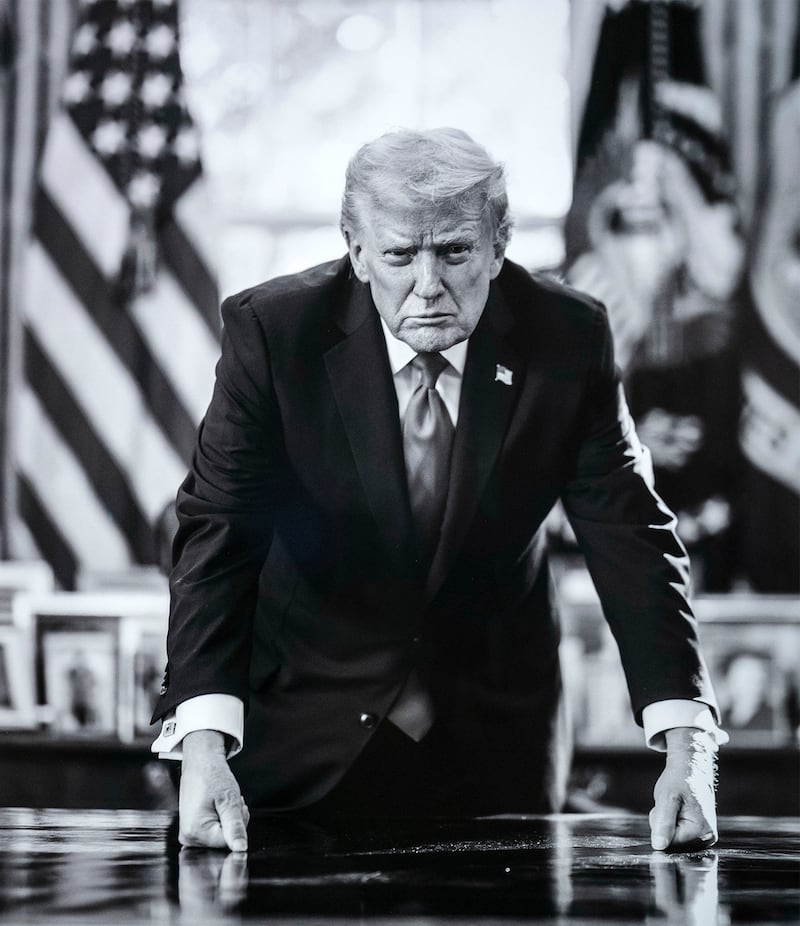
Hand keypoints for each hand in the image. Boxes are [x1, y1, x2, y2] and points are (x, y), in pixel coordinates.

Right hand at [179, 729, 249, 851]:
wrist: (201, 762)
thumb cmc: (213, 777)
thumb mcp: (229, 800)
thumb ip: (235, 826)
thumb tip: (241, 849)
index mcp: (195, 833)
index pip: (229, 843)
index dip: (237, 824)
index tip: (233, 807)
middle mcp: (188, 838)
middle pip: (224, 841)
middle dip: (233, 823)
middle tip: (228, 803)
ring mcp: (189, 836)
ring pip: (222, 836)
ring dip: (229, 820)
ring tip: (222, 803)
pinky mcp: (192, 831)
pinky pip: (215, 832)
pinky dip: (222, 820)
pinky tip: (218, 807)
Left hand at [649, 728, 717, 850]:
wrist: (690, 769)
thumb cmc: (679, 780)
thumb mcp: (667, 798)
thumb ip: (663, 823)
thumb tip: (659, 846)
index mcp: (702, 831)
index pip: (670, 842)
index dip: (661, 825)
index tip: (668, 807)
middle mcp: (707, 838)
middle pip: (672, 843)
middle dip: (664, 825)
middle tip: (671, 806)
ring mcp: (704, 837)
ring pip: (673, 839)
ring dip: (667, 823)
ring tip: (675, 807)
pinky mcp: (699, 833)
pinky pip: (677, 834)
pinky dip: (672, 823)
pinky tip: (678, 811)